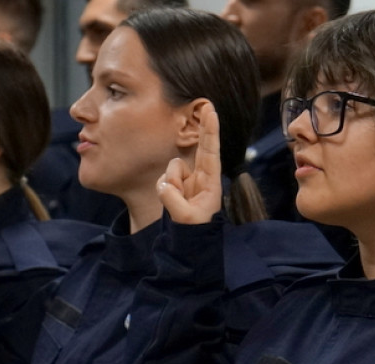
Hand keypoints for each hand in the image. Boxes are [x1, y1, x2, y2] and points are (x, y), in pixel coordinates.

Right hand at [157, 101, 221, 224]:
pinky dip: (164, 190)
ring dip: (170, 184)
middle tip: (206, 110)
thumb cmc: (194, 230)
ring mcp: (186, 179)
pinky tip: (172, 200)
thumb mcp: (186, 218)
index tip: (211, 111)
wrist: (187, 241)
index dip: (210, 130)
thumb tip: (165, 184)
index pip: (211, 151)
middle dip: (201, 131)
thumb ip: (174, 199)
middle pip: (197, 148)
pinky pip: (163, 179)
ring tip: (177, 201)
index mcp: (211, 182)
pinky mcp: (174, 184)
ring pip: (171, 168)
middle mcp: (200, 176)